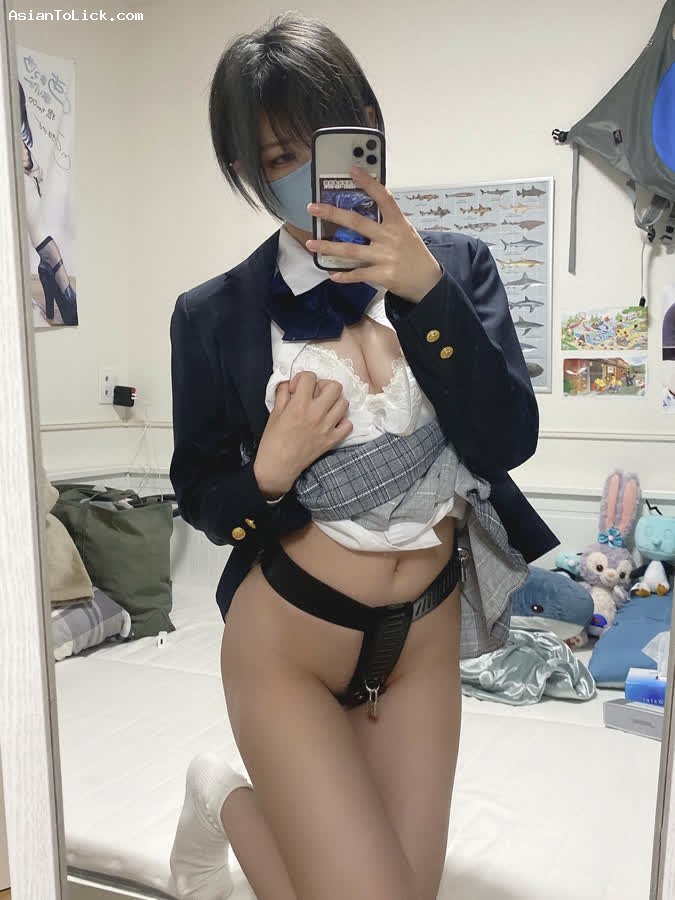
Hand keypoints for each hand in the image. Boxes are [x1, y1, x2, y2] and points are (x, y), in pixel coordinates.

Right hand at [253, 372, 351, 496]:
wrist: (278, 466)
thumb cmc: (273, 440)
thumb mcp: (274, 413)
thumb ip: (282, 394)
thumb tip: (289, 383)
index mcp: (299, 405)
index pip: (310, 377)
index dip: (302, 379)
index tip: (297, 389)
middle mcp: (316, 413)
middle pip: (334, 386)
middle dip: (324, 386)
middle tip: (315, 395)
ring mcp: (327, 427)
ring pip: (344, 403)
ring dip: (334, 402)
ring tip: (324, 408)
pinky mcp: (332, 440)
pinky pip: (348, 424)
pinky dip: (342, 421)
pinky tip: (331, 423)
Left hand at [305, 165, 442, 302]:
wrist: (427, 281)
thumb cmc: (413, 254)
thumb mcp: (406, 231)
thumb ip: (387, 221)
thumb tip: (363, 209)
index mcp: (398, 223)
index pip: (383, 197)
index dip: (368, 183)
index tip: (352, 170)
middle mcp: (390, 237)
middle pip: (357, 222)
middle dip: (332, 213)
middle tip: (313, 208)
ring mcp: (386, 257)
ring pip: (351, 250)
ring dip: (328, 247)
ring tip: (311, 243)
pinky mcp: (383, 275)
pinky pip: (358, 274)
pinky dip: (344, 275)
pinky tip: (332, 274)